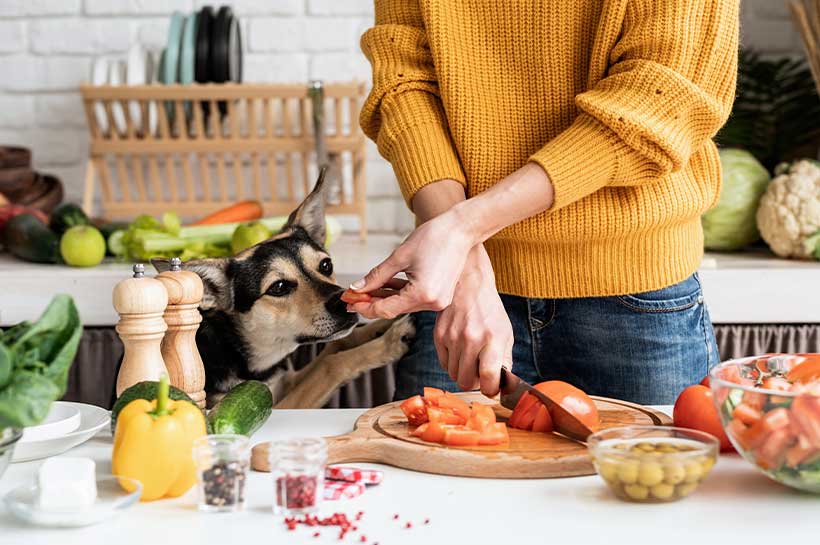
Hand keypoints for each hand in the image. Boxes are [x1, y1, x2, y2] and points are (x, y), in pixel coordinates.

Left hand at [347, 209, 475, 318]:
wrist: (461, 229)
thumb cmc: (434, 237)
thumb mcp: (399, 256)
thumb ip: (376, 276)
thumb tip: (357, 288)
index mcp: (422, 294)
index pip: (385, 309)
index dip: (364, 306)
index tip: (349, 301)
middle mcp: (432, 302)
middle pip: (394, 309)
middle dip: (371, 302)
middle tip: (352, 296)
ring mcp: (438, 301)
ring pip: (403, 305)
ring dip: (384, 298)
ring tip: (365, 290)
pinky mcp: (440, 295)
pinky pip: (414, 299)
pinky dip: (399, 293)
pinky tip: (384, 287)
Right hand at [434, 245, 512, 395]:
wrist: (468, 285)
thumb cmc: (489, 310)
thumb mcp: (505, 332)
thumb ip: (504, 360)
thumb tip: (501, 384)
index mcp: (492, 339)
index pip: (488, 377)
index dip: (490, 389)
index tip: (492, 388)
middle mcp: (471, 339)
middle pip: (466, 381)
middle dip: (474, 383)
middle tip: (480, 373)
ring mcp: (452, 338)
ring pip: (454, 375)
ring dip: (462, 372)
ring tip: (470, 359)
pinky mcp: (439, 335)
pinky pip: (444, 363)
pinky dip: (452, 363)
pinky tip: (460, 351)